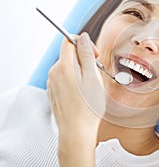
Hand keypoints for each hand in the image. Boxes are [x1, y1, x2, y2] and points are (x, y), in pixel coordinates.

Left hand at [47, 33, 104, 165]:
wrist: (76, 131)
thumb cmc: (88, 107)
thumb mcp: (93, 77)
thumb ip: (87, 54)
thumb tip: (83, 38)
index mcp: (64, 66)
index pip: (68, 40)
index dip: (83, 43)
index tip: (93, 54)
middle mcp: (54, 72)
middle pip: (69, 53)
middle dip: (84, 58)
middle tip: (95, 71)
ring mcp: (52, 82)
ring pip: (67, 66)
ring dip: (80, 69)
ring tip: (90, 84)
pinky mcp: (53, 91)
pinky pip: (64, 77)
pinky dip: (74, 79)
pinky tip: (82, 92)